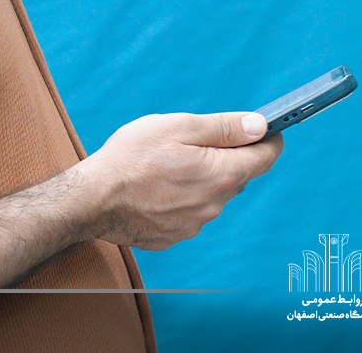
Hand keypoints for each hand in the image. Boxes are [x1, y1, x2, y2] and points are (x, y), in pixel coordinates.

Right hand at [78, 111, 284, 250]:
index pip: (266, 157)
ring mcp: (194, 224)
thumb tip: (261, 125)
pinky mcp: (174, 235)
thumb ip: (225, 127)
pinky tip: (158, 186)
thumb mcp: (180, 127)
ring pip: (212, 193)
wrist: (92, 200)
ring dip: (202, 177)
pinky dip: (182, 196)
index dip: (269, 139)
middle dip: (227, 156)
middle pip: (238, 175)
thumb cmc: (131, 158)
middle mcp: (214, 205)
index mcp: (222, 175)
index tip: (265, 128)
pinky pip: (190, 211)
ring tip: (168, 164)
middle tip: (197, 140)